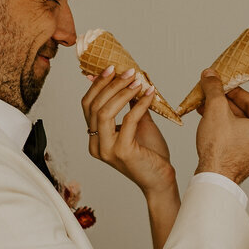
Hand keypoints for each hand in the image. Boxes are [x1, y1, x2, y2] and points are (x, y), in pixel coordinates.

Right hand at [81, 67, 176, 195]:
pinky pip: (128, 120)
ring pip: (104, 112)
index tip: (111, 68)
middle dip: (110, 84)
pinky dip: (139, 104)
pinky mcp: (122, 152)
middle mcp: (96, 144)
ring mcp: (106, 149)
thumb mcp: (138, 124)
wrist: (161, 180)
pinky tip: (149, 94)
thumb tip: (127, 80)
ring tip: (137, 80)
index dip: (97, 85)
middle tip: (128, 71)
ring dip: (122, 92)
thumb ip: (130, 105)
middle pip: (93, 106)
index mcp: (95, 138)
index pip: (88, 105)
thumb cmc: (150, 154)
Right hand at [195, 70, 248, 183]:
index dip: (233, 89)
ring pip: (240, 126)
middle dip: (225, 102)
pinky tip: (208, 120)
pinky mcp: (246, 161)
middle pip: (245, 113)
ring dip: (222, 114)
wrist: (212, 179)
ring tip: (205, 105)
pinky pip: (237, 138)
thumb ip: (215, 88)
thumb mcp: (216, 109)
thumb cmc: (220, 150)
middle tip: (211, 92)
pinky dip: (224, 128)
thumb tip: (210, 74)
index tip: (221, 82)